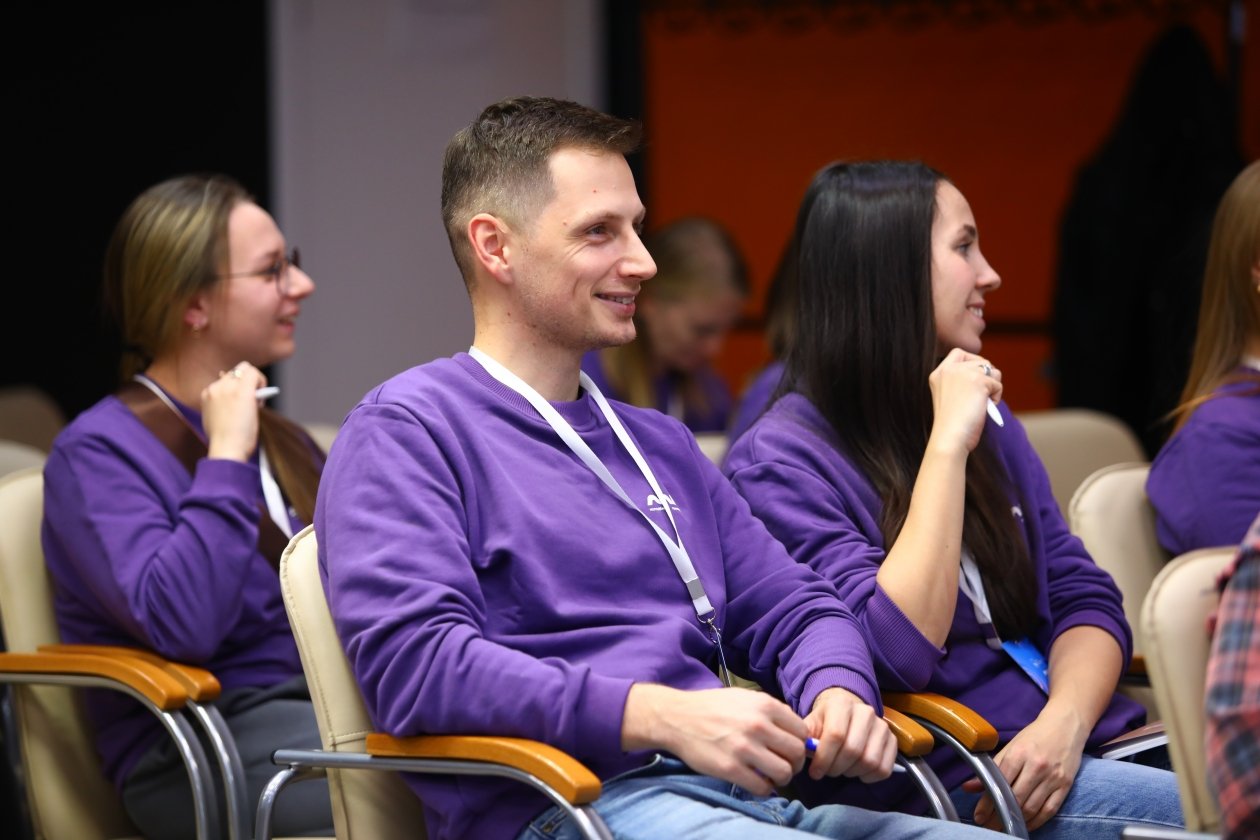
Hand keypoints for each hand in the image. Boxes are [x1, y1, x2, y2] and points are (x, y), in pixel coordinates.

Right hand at [202, 362, 266, 461]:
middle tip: (253, 402)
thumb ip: (221, 406)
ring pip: (244, 368)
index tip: (242, 403)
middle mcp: (215, 388)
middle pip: (235, 372)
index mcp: (208, 395)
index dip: (236, 388)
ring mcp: (228, 387)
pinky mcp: (242, 390)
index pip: (225, 380)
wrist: (226, 448)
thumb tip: (234, 400)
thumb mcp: (216, 420)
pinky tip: (261, 401)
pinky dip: (262, 382)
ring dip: (254, 382)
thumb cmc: (224, 440)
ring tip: (256, 404)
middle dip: (246, 383)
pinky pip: (255, 374)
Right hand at [621, 683, 808, 795]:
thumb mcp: (744, 697)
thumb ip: (771, 710)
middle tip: (784, 765)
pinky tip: (756, 781)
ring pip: (784, 772)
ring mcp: (744, 748)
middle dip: (794, 763)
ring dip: (781, 778)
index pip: (801, 731)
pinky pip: (762, 787)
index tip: (790, 749)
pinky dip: (764, 788)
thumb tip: (796, 729)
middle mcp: (758, 725)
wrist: (677, 718)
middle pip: (796, 753)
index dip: (799, 743)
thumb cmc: (712, 707)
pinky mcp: (730, 768)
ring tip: (770, 775)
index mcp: (764, 706)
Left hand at [803, 688, 895, 782]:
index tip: (814, 772)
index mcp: (841, 704)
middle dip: (836, 768)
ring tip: (842, 769)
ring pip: (870, 761)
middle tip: (828, 772)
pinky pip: (884, 769)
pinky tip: (858, 772)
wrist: (846, 712)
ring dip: (852, 773)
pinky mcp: (893, 741)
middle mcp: (865, 712)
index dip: (824, 759)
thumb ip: (804, 737)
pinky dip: (869, 777)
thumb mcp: (811, 724)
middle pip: (853, 750)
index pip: (836, 735)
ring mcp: (882, 726)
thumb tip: (800, 752)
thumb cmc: (825, 721)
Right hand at [926, 347, 1002, 454]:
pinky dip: (996, 397)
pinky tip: (985, 408)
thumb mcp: (949, 397)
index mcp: (938, 374)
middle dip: (987, 377)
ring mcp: (963, 373)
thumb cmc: (951, 425)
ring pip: (992, 370)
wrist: (950, 437)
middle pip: (980, 361)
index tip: (976, 378)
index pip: (959, 353)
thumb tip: (987, 373)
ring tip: (983, 403)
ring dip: (993, 386)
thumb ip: (961, 382)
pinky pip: (997, 384)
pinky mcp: (978, 381)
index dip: (972, 362)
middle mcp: (949, 369)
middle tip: (981, 396)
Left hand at [962, 706, 1086, 830]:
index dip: (987, 802)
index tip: (978, 816)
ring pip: (1032, 807)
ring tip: (1003, 828)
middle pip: (1016, 798)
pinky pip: (1049, 810)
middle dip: (1000, 816)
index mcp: (1019, 753)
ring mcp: (1053, 777)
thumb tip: (969, 787)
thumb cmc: (1035, 736)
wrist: (1066, 726)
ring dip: (1017, 821)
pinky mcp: (1065, 785)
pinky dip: (1037, 821)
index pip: (1000, 782)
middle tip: (989, 827)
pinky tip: (1025, 825)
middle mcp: (1037, 766)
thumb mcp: (1011, 746)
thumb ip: (992, 767)